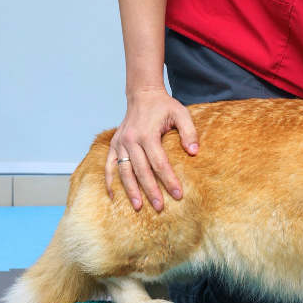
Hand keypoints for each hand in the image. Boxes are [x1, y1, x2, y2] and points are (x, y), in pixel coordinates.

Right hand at [105, 87, 198, 210]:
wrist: (143, 94)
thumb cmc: (164, 106)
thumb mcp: (181, 114)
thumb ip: (189, 132)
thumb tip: (193, 153)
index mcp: (147, 134)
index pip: (159, 163)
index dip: (169, 180)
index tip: (178, 194)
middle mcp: (131, 140)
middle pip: (141, 171)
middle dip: (151, 191)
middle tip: (159, 207)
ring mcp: (120, 143)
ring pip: (124, 171)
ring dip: (130, 190)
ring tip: (138, 207)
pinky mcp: (114, 144)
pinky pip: (109, 165)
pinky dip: (109, 180)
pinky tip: (113, 195)